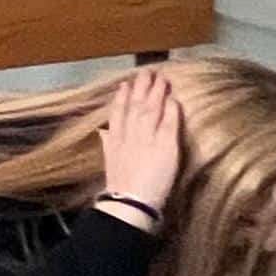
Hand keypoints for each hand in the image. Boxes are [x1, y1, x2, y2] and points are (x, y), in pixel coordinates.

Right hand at [100, 68, 184, 220]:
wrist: (130, 202)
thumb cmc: (121, 188)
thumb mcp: (109, 162)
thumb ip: (108, 144)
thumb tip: (102, 132)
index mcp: (115, 140)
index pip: (117, 113)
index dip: (121, 97)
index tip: (124, 84)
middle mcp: (129, 136)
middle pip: (135, 107)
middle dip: (140, 88)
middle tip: (145, 73)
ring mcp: (147, 140)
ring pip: (151, 110)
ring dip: (156, 93)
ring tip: (161, 79)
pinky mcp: (165, 147)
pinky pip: (168, 124)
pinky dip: (170, 111)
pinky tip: (173, 100)